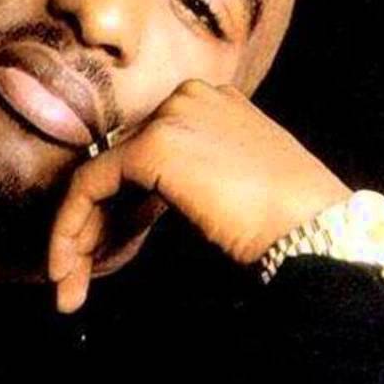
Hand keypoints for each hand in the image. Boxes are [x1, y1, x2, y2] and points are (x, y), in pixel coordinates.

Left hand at [47, 79, 352, 312]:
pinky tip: (67, 268)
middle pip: (119, 163)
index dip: (121, 210)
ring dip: (75, 235)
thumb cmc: (291, 223)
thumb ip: (190, 181)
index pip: (146, 153)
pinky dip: (71, 228)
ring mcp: (170, 117)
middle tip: (75, 277)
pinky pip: (90, 185)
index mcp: (214, 102)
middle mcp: (189, 97)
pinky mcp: (153, 146)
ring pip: (98, 175)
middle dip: (93, 225)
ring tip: (68, 287)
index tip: (105, 256)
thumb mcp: (236, 186)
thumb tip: (137, 210)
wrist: (315, 232)